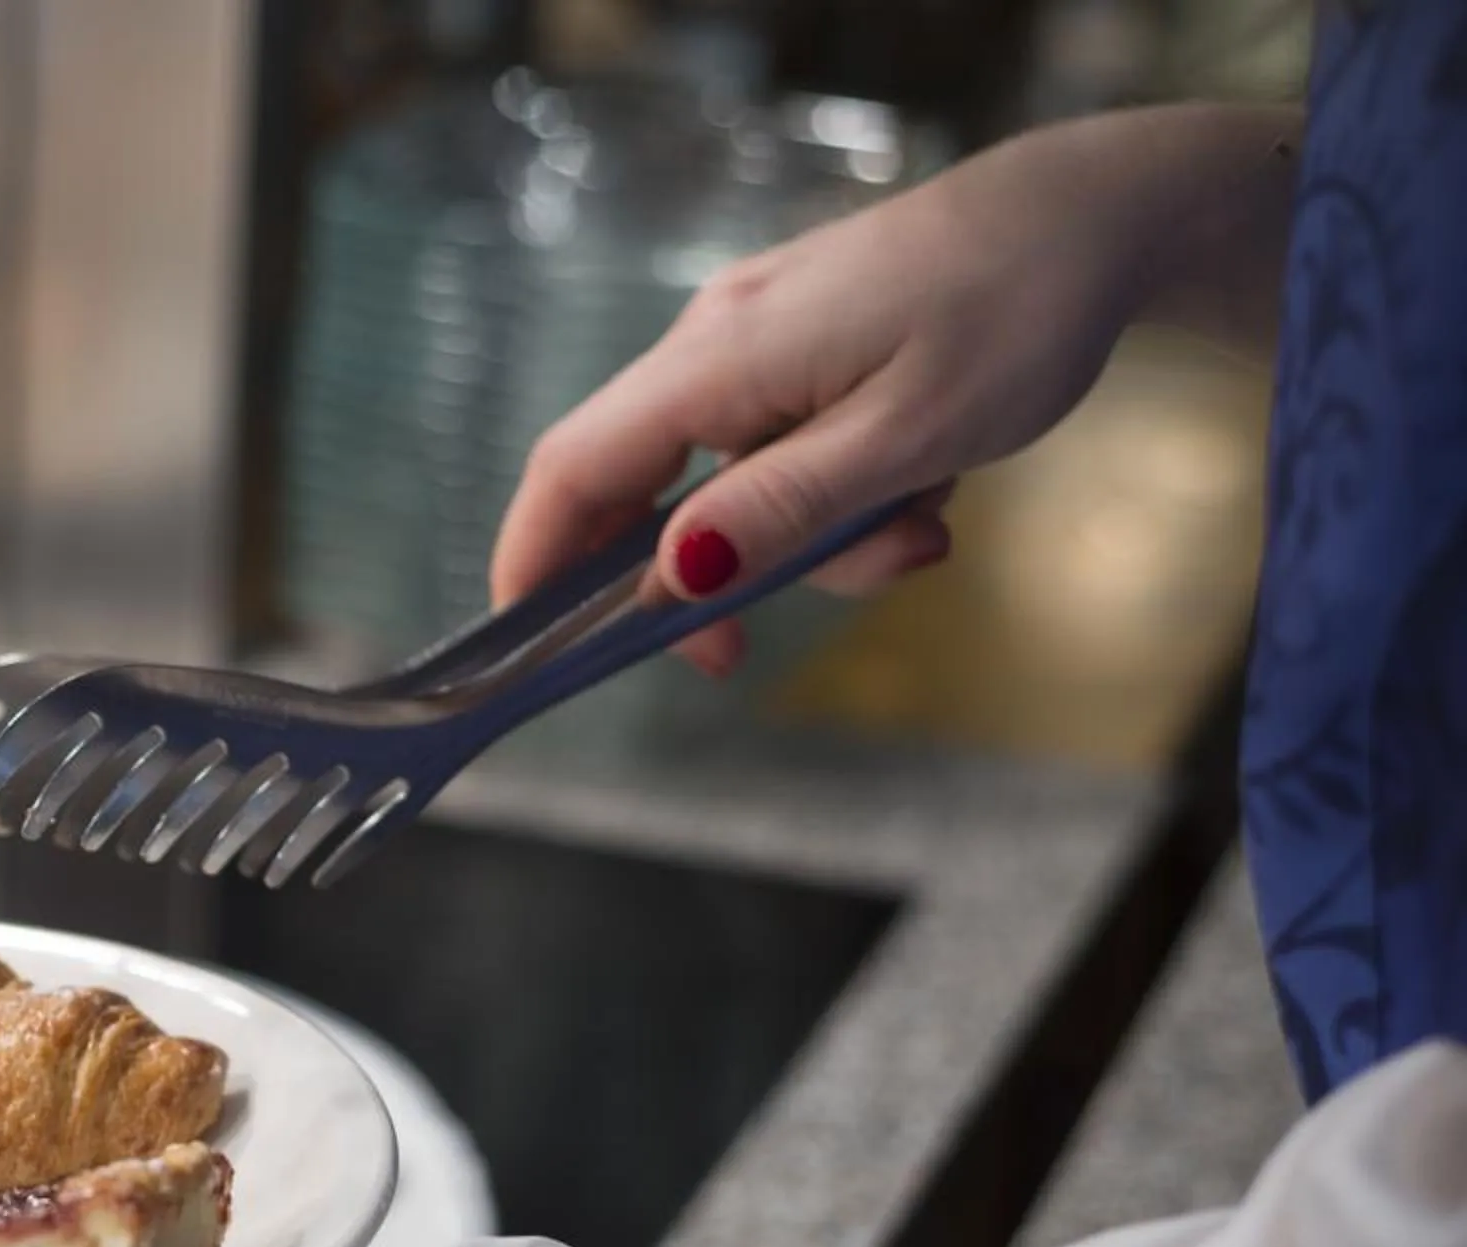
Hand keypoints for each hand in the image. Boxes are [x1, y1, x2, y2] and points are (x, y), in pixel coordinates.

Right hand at [494, 104, 1297, 674]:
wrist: (1095, 218)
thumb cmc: (1017, 314)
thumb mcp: (910, 438)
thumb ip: (782, 509)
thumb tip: (670, 575)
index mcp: (725, 358)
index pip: (574, 467)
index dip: (532, 561)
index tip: (532, 648)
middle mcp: (716, 343)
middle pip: (637, 489)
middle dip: (697, 577)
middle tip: (747, 648)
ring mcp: (756, 342)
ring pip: (724, 484)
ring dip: (804, 540)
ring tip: (918, 536)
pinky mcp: (798, 348)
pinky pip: (774, 451)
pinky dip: (832, 497)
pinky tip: (918, 485)